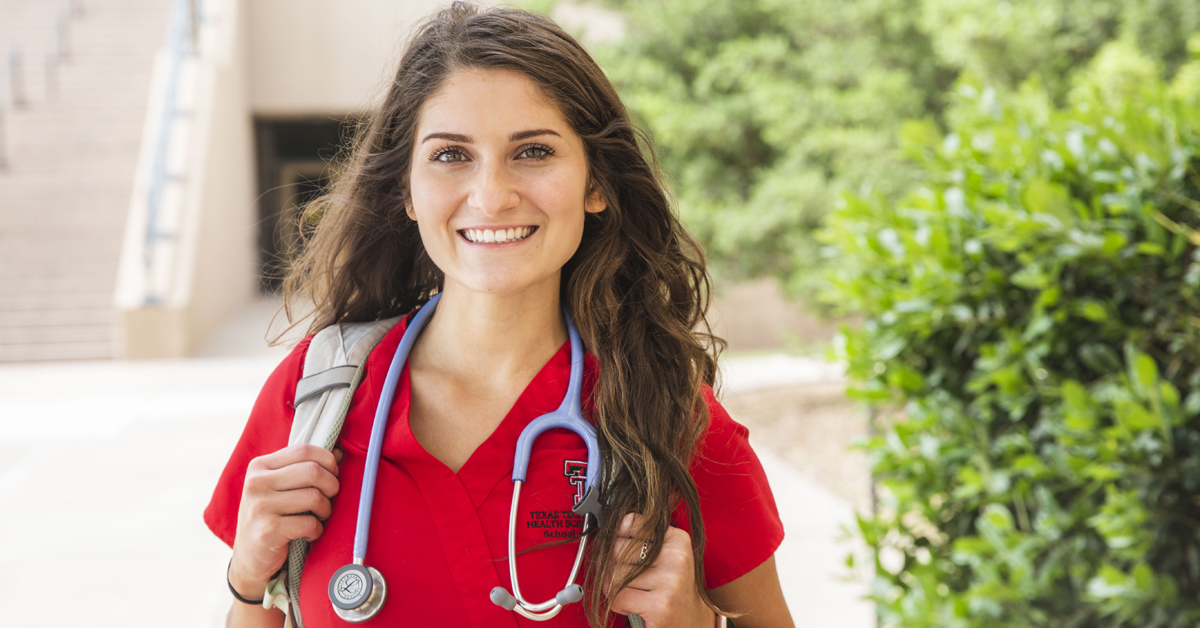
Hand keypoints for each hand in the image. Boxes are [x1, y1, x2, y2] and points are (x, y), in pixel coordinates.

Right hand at [228, 444, 341, 596]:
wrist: (249, 559)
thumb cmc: (270, 518)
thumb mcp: (280, 488)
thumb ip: (304, 468)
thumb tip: (339, 452)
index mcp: (260, 466)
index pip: (304, 449)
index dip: (327, 460)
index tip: (332, 474)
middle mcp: (256, 483)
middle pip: (313, 471)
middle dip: (331, 486)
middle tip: (328, 499)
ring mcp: (260, 506)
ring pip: (315, 497)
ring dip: (325, 510)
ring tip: (318, 517)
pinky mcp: (268, 531)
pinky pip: (310, 523)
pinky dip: (317, 530)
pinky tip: (309, 534)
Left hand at [607, 513, 714, 627]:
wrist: (692, 621)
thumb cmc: (672, 588)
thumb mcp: (665, 556)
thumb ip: (641, 539)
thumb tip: (604, 534)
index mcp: (677, 539)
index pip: (630, 522)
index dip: (615, 537)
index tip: (616, 548)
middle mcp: (676, 557)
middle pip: (618, 550)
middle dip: (610, 567)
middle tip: (620, 578)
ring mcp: (669, 581)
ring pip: (615, 575)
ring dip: (613, 588)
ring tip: (629, 593)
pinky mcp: (660, 605)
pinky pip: (619, 596)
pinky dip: (617, 604)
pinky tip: (630, 606)